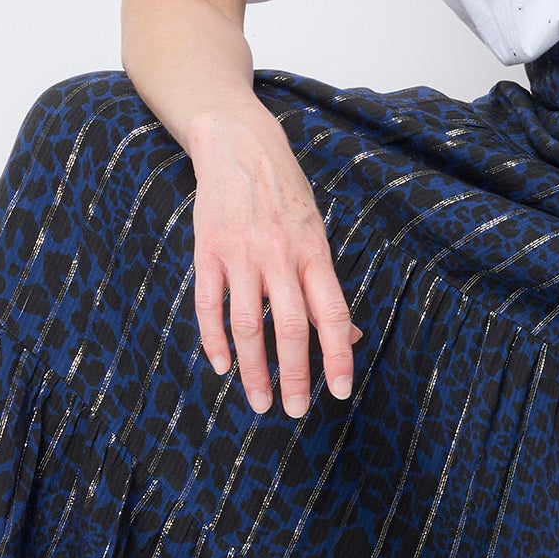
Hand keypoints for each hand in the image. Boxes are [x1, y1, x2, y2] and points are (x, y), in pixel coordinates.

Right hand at [187, 98, 360, 416]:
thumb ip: (326, 286)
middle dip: (295, 375)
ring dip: (253, 369)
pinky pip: (209, 305)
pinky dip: (214, 340)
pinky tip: (222, 366)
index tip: (340, 392)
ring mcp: (241, 254)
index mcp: (313, 253)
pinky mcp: (208, 251)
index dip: (338, 357)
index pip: (332, 314)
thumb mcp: (316, 233)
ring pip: (248, 324)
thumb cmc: (286, 196)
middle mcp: (279, 256)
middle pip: (291, 327)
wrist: (239, 146)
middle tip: (294, 411)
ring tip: (259, 401)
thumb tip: (350, 337)